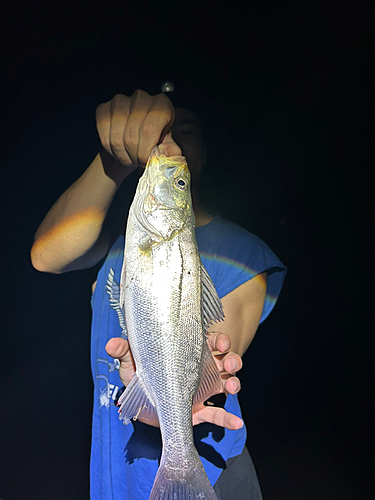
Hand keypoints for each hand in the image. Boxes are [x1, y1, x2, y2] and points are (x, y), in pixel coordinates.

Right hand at [96, 90, 181, 165]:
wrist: (137, 135)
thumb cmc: (155, 140)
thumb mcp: (168, 146)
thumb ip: (171, 151)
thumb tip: (165, 153)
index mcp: (161, 105)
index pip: (148, 130)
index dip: (144, 152)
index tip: (145, 162)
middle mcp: (141, 98)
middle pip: (131, 137)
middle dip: (134, 156)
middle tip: (138, 161)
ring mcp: (120, 101)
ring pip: (116, 139)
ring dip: (122, 155)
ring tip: (130, 158)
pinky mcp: (104, 108)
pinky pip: (103, 135)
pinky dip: (110, 149)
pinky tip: (119, 150)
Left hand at [105, 333, 242, 429]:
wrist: (143, 405)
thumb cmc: (141, 377)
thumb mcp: (133, 363)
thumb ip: (125, 352)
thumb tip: (111, 344)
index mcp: (188, 352)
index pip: (208, 341)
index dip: (218, 340)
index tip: (221, 342)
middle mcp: (200, 368)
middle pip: (223, 359)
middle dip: (232, 359)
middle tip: (230, 364)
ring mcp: (204, 389)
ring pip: (227, 382)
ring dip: (234, 383)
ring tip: (233, 388)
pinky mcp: (201, 411)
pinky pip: (218, 414)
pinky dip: (228, 419)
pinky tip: (237, 423)